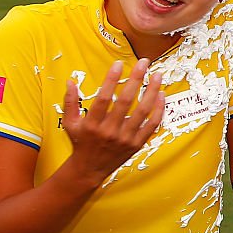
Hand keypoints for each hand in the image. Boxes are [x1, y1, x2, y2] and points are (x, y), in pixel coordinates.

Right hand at [62, 58, 164, 183]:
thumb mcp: (70, 123)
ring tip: (158, 75)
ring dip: (152, 92)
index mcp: (92, 124)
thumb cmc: (80, 143)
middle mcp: (109, 131)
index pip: (103, 98)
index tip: (119, 63)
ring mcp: (125, 138)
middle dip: (136, 79)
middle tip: (144, 62)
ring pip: (142, 112)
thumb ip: (70, 102)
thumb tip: (70, 80)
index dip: (111, 80)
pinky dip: (159, 110)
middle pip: (125, 101)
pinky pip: (152, 125)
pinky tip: (162, 95)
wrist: (89, 169)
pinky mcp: (137, 144)